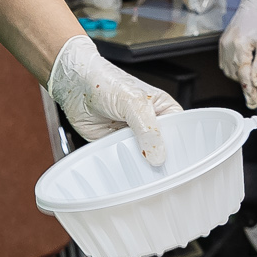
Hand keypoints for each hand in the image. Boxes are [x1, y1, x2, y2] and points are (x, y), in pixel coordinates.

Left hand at [48, 35, 181, 164]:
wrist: (75, 83)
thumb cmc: (106, 81)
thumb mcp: (134, 102)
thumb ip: (148, 128)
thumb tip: (158, 155)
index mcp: (165, 110)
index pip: (181, 134)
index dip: (181, 149)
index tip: (179, 165)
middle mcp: (151, 124)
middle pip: (164, 150)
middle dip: (161, 161)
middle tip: (160, 173)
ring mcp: (133, 136)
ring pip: (144, 159)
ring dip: (142, 166)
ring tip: (144, 175)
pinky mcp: (116, 144)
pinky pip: (124, 161)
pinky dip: (124, 166)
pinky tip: (126, 170)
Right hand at [217, 0, 256, 109]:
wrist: (256, 3)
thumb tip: (255, 82)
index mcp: (240, 46)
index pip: (243, 76)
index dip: (250, 91)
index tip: (253, 102)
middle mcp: (228, 46)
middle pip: (236, 75)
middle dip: (250, 81)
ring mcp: (223, 45)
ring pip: (230, 71)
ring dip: (243, 75)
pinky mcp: (223, 43)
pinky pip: (226, 63)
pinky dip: (236, 68)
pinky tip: (247, 64)